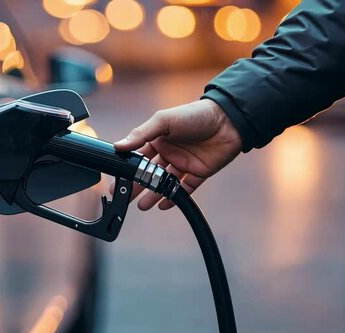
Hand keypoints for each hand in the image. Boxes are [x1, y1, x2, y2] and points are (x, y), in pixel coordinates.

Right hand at [114, 99, 242, 209]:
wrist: (228, 120)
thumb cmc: (194, 114)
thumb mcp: (164, 121)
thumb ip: (141, 134)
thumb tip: (118, 146)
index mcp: (158, 139)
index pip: (138, 157)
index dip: (127, 169)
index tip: (116, 182)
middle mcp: (169, 152)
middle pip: (149, 173)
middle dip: (136, 186)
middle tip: (124, 198)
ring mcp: (183, 163)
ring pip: (165, 183)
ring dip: (153, 194)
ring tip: (142, 206)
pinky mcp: (199, 172)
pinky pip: (185, 188)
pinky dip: (175, 197)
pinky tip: (164, 205)